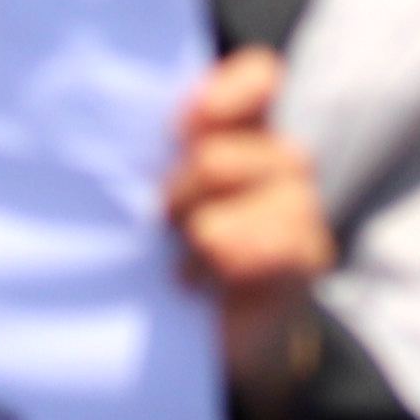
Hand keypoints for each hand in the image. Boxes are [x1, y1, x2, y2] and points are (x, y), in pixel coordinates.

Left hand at [166, 49, 339, 419]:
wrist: (224, 340)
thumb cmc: (185, 254)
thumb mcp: (170, 195)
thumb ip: (163, 157)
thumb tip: (113, 140)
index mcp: (250, 131)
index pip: (259, 78)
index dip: (227, 92)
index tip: (183, 127)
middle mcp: (284, 160)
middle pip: (214, 156)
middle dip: (177, 193)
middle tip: (168, 224)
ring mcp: (303, 207)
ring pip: (226, 205)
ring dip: (194, 236)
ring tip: (186, 259)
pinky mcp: (306, 256)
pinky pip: (252, 248)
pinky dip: (214, 267)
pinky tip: (200, 283)